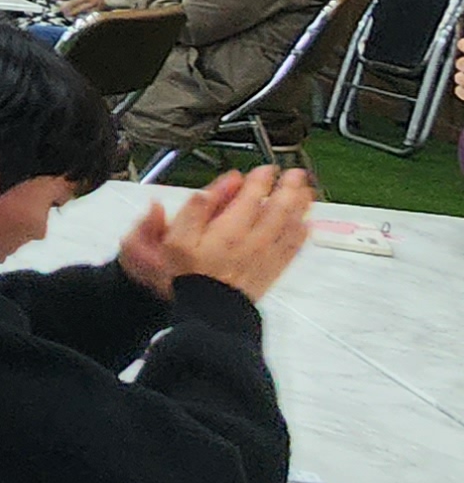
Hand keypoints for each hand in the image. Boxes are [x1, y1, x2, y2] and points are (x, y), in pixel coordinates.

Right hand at [133, 165, 319, 302]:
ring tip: (307, 191)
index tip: (266, 169)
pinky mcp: (273, 269)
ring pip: (291, 224)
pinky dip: (303, 233)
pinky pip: (293, 248)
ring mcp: (267, 255)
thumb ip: (192, 212)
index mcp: (228, 229)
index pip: (251, 196)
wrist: (208, 312)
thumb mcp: (174, 240)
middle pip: (279, 207)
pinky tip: (306, 225)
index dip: (261, 179)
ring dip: (301, 206)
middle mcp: (253, 239)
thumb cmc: (189, 277)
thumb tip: (206, 192)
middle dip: (290, 187)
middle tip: (296, 174)